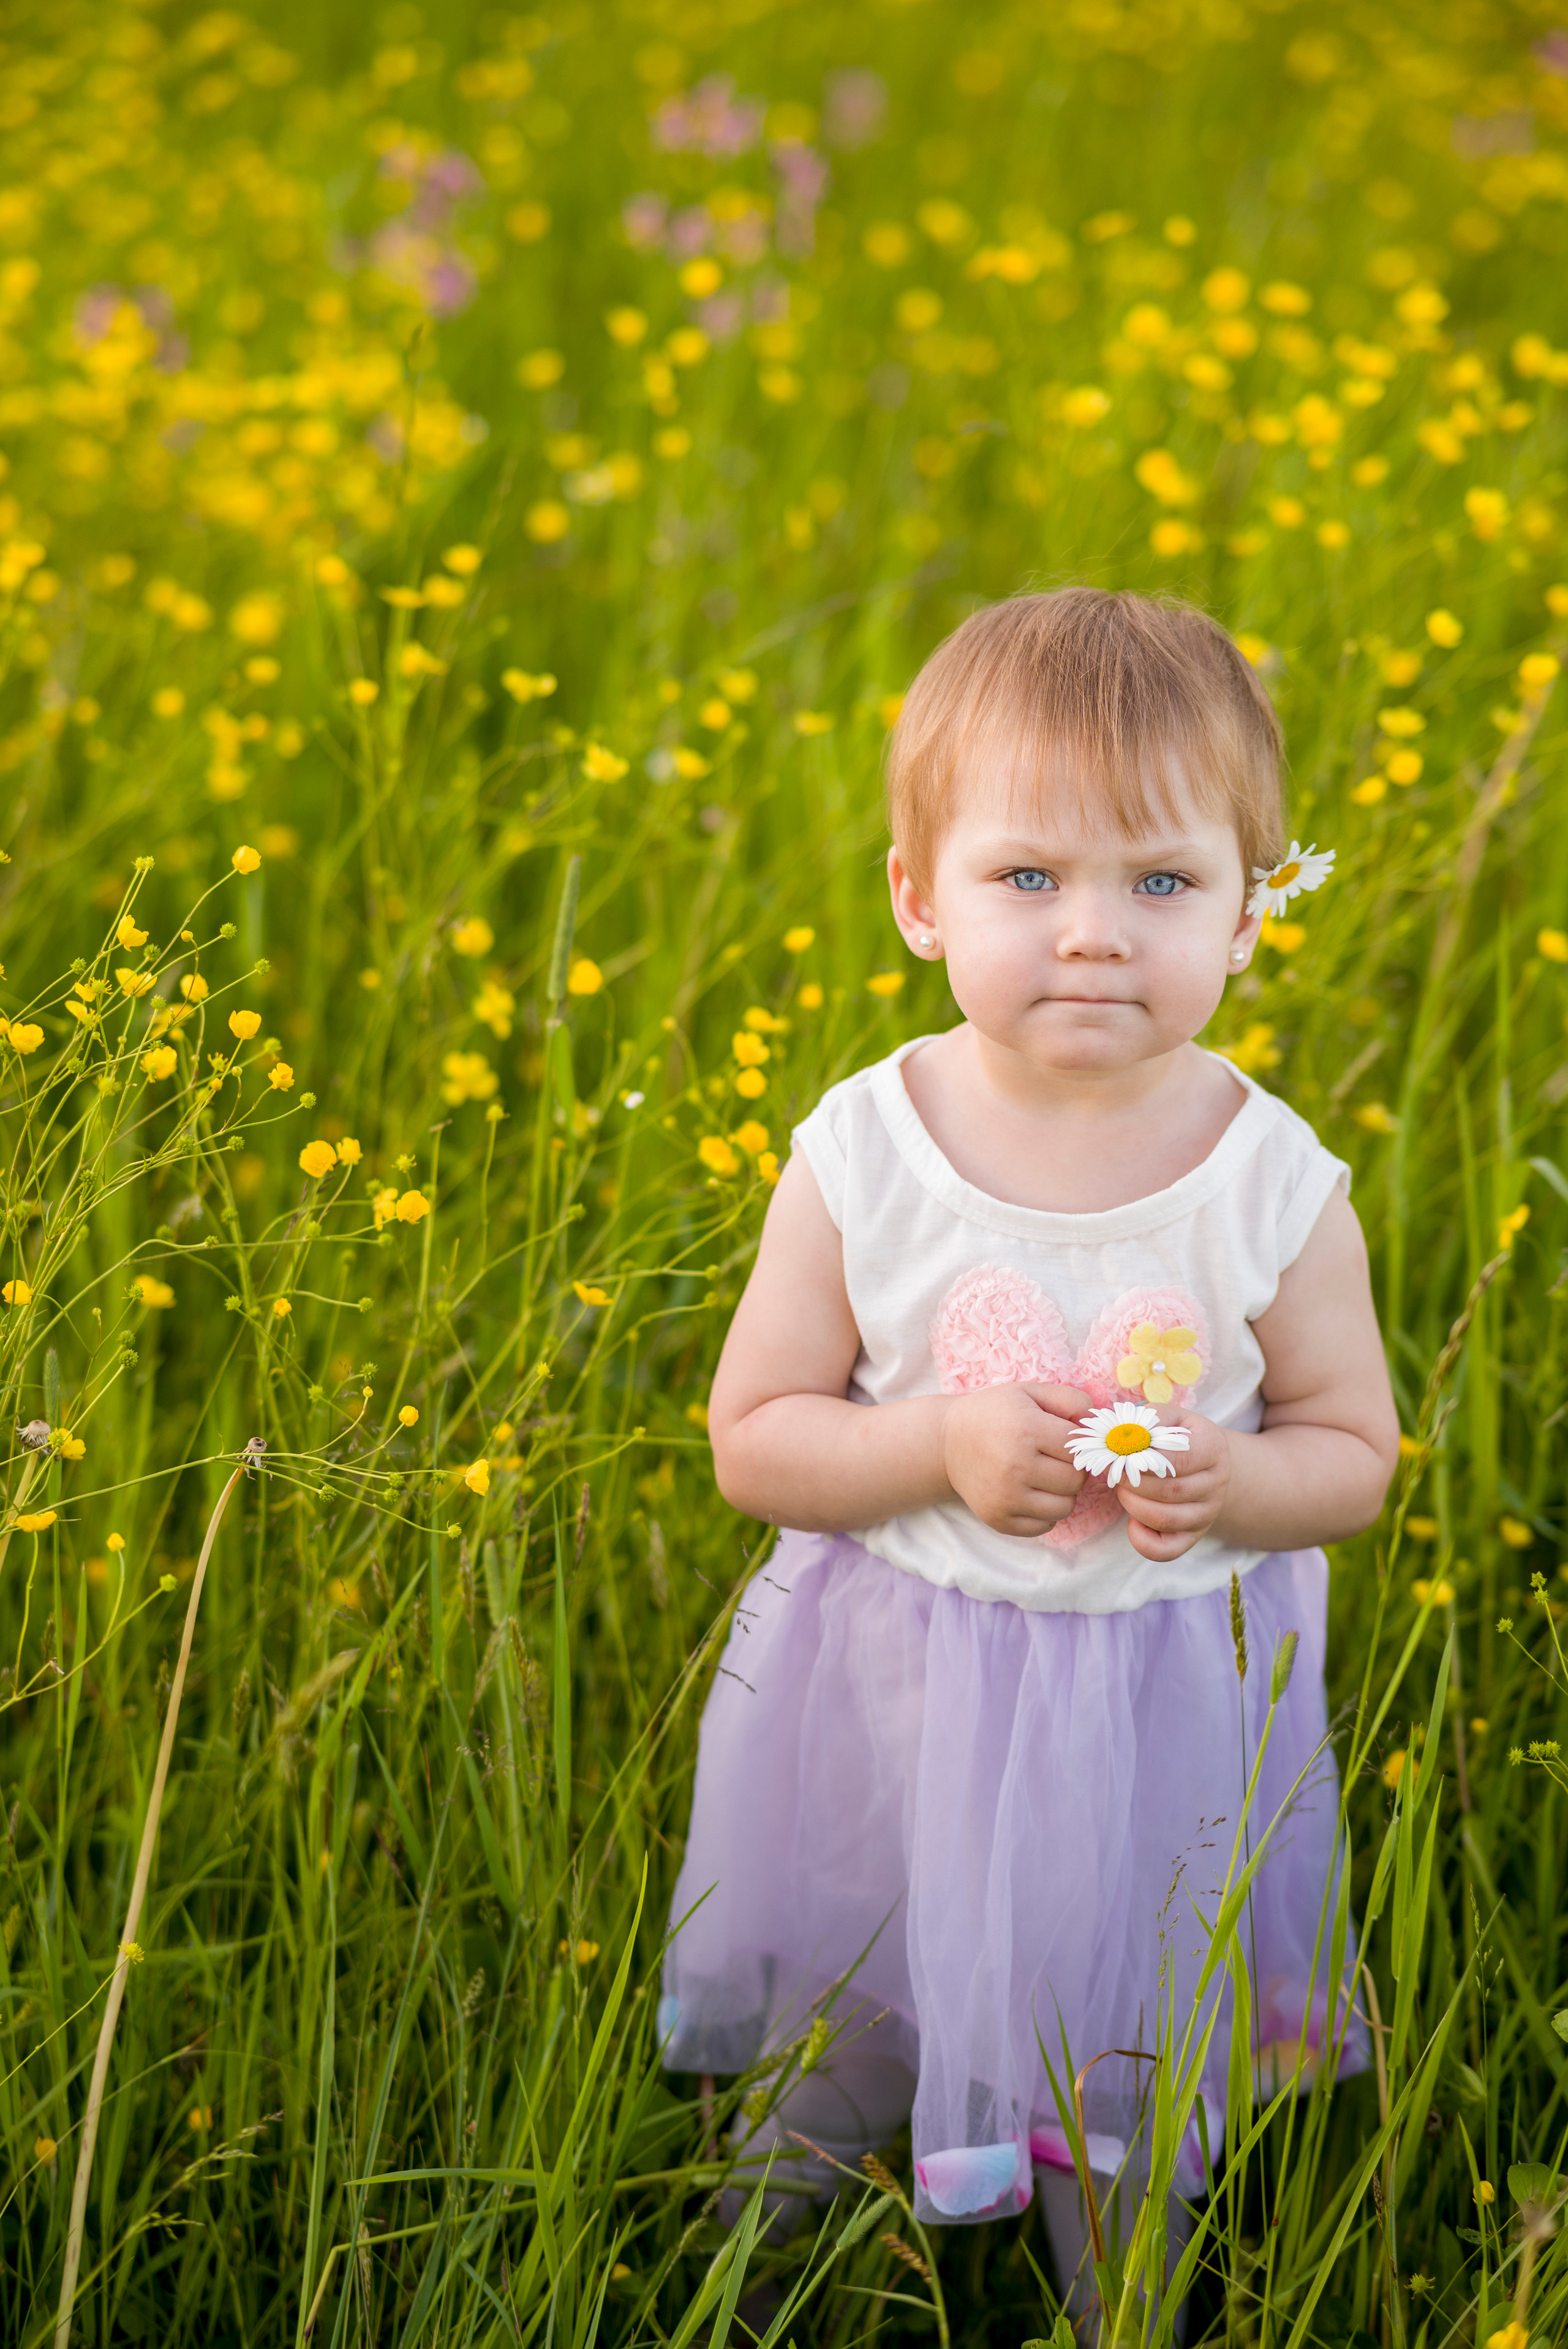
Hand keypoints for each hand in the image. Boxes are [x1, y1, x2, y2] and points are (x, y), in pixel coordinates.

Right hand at [940, 1383, 1090, 1536]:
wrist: (947, 1442)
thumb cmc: (995, 1414)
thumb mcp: (1030, 1392)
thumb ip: (1070, 1400)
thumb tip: (1096, 1427)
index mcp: (1026, 1429)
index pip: (1080, 1448)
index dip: (1078, 1444)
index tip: (1064, 1440)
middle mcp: (1015, 1466)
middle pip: (1075, 1480)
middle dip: (1072, 1469)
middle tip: (1054, 1459)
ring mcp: (1005, 1497)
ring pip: (1065, 1507)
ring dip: (1061, 1493)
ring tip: (1044, 1477)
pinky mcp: (997, 1519)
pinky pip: (1044, 1526)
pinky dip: (1044, 1513)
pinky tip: (1031, 1493)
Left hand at [1114, 1410, 1230, 1562]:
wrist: (1203, 1464)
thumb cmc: (1176, 1436)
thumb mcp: (1167, 1418)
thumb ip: (1146, 1421)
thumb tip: (1119, 1435)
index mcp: (1213, 1448)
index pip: (1178, 1460)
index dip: (1142, 1459)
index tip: (1119, 1454)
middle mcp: (1216, 1484)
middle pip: (1170, 1492)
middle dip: (1132, 1483)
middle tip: (1115, 1472)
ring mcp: (1207, 1514)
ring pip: (1165, 1520)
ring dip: (1132, 1506)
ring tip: (1122, 1490)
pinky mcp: (1193, 1536)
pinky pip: (1165, 1551)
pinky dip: (1141, 1539)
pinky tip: (1132, 1521)